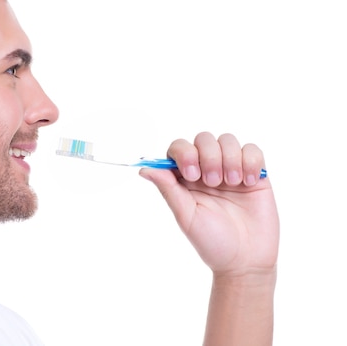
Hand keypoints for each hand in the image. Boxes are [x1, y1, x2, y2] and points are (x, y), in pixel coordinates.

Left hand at [139, 132, 278, 276]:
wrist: (246, 261)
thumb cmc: (212, 242)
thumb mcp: (186, 216)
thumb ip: (168, 189)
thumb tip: (144, 168)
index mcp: (186, 179)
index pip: (179, 148)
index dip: (184, 154)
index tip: (191, 175)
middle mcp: (207, 170)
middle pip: (203, 139)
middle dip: (208, 156)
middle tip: (213, 182)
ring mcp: (231, 170)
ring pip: (227, 140)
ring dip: (229, 158)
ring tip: (232, 183)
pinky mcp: (255, 174)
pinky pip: (252, 150)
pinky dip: (250, 160)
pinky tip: (247, 182)